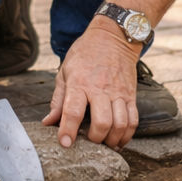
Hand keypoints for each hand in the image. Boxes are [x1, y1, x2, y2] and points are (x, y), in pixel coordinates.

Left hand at [43, 25, 140, 149]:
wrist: (113, 36)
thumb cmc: (85, 54)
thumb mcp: (65, 71)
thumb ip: (58, 99)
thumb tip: (48, 122)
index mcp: (80, 83)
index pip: (73, 111)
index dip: (68, 130)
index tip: (65, 144)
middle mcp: (101, 89)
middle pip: (102, 122)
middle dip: (95, 139)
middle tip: (89, 142)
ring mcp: (118, 92)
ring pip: (121, 124)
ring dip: (112, 139)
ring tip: (104, 143)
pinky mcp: (131, 95)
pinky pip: (133, 120)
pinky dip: (127, 134)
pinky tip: (118, 139)